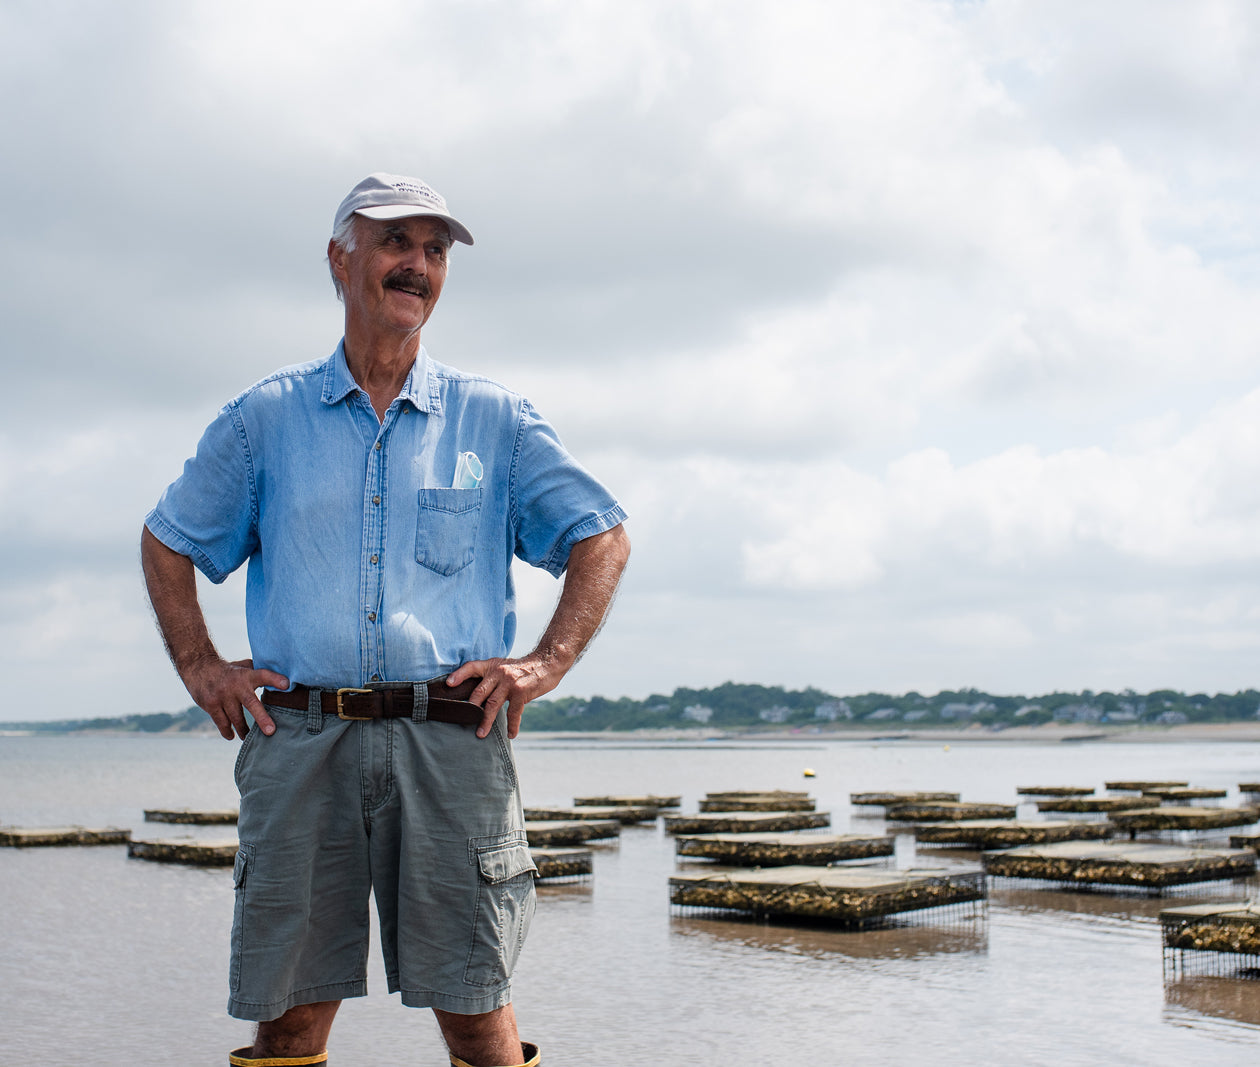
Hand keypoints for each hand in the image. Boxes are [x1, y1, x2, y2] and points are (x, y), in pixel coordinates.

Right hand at [182, 656, 289, 740]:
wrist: (198, 667)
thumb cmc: (230, 670)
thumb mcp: (244, 666)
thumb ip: (259, 674)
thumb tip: (283, 681)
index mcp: (246, 675)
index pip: (263, 675)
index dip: (275, 679)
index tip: (287, 685)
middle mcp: (235, 686)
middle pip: (251, 703)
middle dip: (261, 718)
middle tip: (271, 731)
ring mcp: (222, 697)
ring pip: (236, 719)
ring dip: (244, 730)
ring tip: (249, 737)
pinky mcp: (211, 705)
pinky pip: (222, 723)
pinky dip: (227, 731)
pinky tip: (232, 736)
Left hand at [447, 655, 561, 739]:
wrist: (547, 663)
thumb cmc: (524, 669)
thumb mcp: (505, 667)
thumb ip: (493, 678)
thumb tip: (478, 695)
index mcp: (492, 666)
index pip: (472, 667)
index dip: (460, 675)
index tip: (449, 684)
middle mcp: (499, 672)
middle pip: (479, 692)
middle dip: (470, 708)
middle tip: (463, 721)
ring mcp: (509, 683)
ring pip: (492, 704)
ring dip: (486, 721)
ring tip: (481, 734)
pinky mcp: (521, 692)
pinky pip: (514, 712)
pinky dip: (512, 725)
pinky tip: (511, 734)